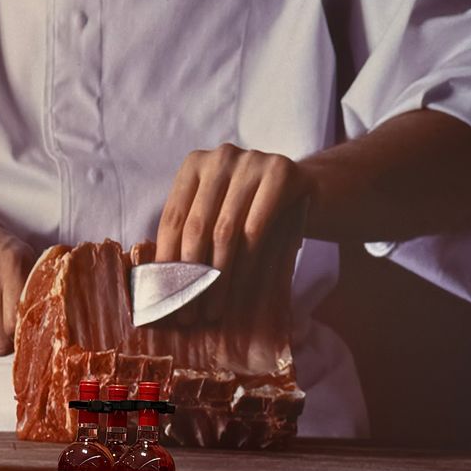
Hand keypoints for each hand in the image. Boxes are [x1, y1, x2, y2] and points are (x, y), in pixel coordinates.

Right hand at [0, 228, 35, 356]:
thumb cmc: (0, 251)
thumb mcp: (26, 257)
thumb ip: (38, 282)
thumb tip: (53, 312)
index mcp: (11, 269)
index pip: (16, 321)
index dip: (25, 335)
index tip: (30, 335)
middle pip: (0, 338)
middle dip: (10, 347)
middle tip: (15, 341)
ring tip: (1, 336)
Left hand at [155, 145, 310, 318]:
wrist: (309, 191)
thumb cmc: (255, 210)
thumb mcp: (221, 213)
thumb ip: (194, 235)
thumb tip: (162, 285)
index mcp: (195, 165)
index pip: (173, 217)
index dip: (166, 260)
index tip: (163, 295)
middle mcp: (220, 158)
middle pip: (196, 226)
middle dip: (189, 275)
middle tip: (187, 313)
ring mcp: (252, 161)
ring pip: (225, 231)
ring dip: (217, 278)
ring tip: (212, 310)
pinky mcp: (281, 173)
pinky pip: (256, 230)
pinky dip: (245, 266)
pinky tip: (239, 290)